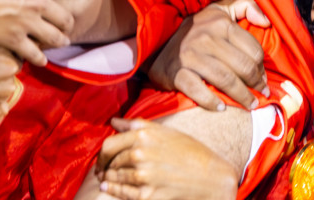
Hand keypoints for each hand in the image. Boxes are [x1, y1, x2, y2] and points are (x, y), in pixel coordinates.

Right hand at [0, 0, 88, 65]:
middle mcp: (38, 0)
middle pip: (65, 16)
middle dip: (68, 21)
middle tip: (68, 24)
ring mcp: (28, 22)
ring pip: (55, 37)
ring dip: (59, 40)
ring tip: (61, 41)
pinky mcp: (15, 39)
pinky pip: (34, 54)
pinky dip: (39, 57)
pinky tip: (41, 60)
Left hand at [97, 119, 239, 199]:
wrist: (211, 177)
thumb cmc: (191, 152)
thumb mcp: (166, 131)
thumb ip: (137, 125)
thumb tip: (113, 122)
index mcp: (144, 135)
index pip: (109, 144)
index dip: (102, 154)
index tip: (102, 159)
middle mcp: (141, 153)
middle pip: (110, 162)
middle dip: (104, 167)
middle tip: (101, 171)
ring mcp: (143, 176)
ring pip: (114, 178)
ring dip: (107, 179)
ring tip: (105, 180)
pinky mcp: (147, 195)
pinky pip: (122, 193)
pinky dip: (112, 190)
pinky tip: (108, 188)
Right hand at [147, 0, 270, 111]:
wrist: (157, 44)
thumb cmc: (197, 29)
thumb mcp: (220, 10)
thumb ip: (246, 6)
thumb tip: (267, 21)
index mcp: (220, 22)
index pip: (253, 50)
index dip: (262, 67)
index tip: (262, 77)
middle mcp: (206, 37)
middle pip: (243, 67)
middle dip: (257, 84)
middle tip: (261, 94)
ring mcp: (190, 56)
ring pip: (226, 80)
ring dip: (243, 97)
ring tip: (251, 104)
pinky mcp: (177, 73)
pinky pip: (199, 91)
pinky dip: (211, 101)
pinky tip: (221, 107)